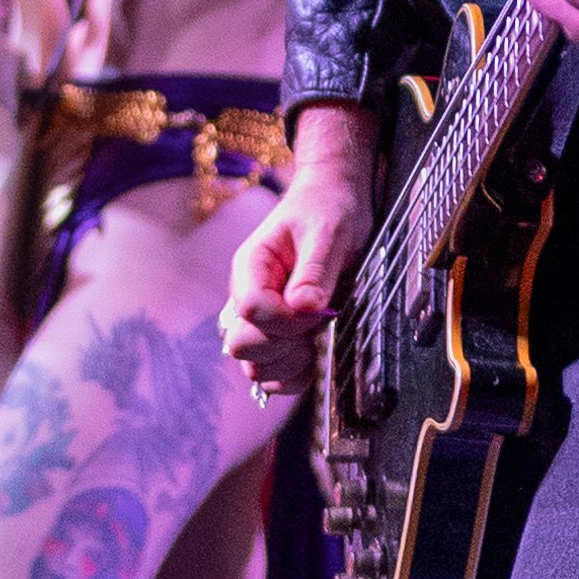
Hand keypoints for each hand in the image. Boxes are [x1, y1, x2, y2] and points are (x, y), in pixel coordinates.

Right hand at [219, 105, 375, 396]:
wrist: (336, 201)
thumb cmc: (329, 209)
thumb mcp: (328, 231)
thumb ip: (314, 270)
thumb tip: (305, 309)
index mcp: (251, 267)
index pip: (250, 309)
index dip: (285, 320)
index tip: (317, 309)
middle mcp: (248, 296)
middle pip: (242, 345)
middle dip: (285, 345)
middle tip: (319, 322)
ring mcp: (261, 321)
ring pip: (255, 368)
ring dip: (291, 363)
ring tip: (320, 336)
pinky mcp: (278, 337)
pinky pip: (273, 376)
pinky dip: (294, 376)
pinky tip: (317, 355)